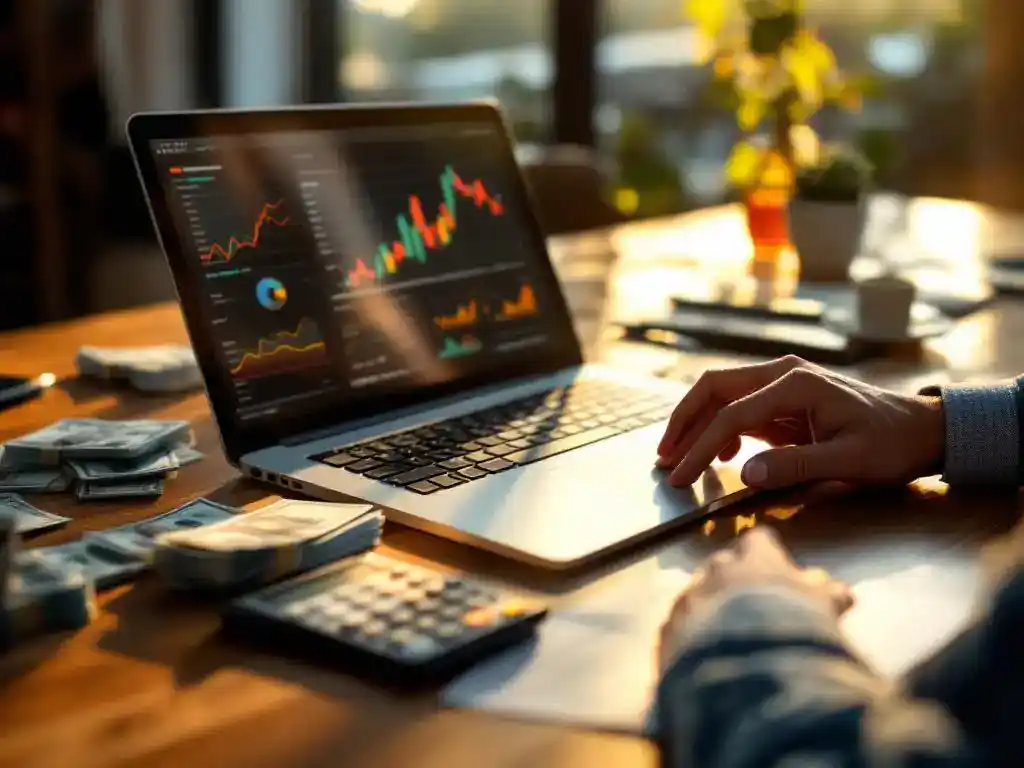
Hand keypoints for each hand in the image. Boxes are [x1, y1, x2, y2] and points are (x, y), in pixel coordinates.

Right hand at [656, 356, 944, 489]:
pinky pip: (739, 407)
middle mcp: (782, 374)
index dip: (700, 447)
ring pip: (721, 395)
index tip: (680, 477)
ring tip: (679, 459)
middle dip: (684, 423)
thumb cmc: (891, 444)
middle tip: (664, 459)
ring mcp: (782, 383)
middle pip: (714, 388)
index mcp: (796, 384)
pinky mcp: (783, 398)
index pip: (731, 414)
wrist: (923, 430)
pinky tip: (721, 456)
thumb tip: (744, 474)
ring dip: (696, 425)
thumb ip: (795, 466)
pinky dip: (719, 429)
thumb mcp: (850, 462)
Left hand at [658, 527, 853, 672]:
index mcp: (756, 558)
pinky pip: (678, 624)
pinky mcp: (669, 628)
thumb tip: (838, 589)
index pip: (760, 539)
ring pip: (697, 592)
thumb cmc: (792, 629)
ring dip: (711, 605)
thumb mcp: (822, 610)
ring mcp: (689, 597)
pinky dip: (690, 633)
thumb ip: (826, 594)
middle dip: (735, 578)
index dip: (768, 552)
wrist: (745, 668)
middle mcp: (717, 569)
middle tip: (751, 603)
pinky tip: (703, 653)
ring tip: (726, 633)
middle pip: (723, 563)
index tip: (775, 565)